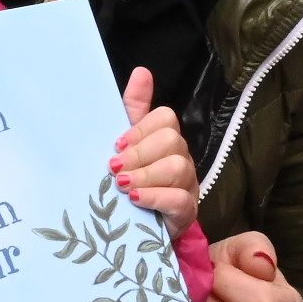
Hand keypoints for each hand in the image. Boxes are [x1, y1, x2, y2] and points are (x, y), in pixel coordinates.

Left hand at [113, 68, 200, 239]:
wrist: (134, 229)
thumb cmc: (130, 182)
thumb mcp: (126, 145)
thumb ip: (133, 109)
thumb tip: (141, 72)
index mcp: (165, 139)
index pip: (165, 119)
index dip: (141, 129)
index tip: (116, 144)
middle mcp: (180, 158)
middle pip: (172, 141)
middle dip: (140, 154)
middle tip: (114, 168)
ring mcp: (187, 186)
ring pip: (177, 168)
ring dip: (145, 176)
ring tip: (122, 186)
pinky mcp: (186, 213)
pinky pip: (179, 200)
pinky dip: (155, 197)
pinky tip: (135, 200)